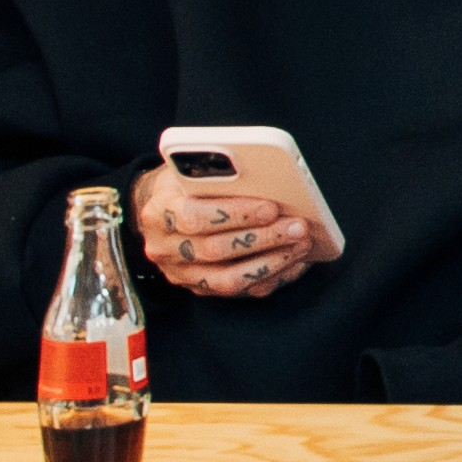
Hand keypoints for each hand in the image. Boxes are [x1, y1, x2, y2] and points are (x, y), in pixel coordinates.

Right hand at [132, 167, 313, 299]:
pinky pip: (240, 292)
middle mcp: (165, 249)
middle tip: (299, 226)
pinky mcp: (199, 289)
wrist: (162, 210)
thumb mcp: (190, 170)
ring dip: (272, 262)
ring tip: (303, 244)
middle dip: (263, 239)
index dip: (236, 214)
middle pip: (216, 251)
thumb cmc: (185, 184)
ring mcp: (181, 274)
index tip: (271, 208)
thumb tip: (263, 175)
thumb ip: (216, 174)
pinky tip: (295, 262)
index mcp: (159, 213)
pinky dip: (272, 277)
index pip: (195, 218)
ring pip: (228, 279)